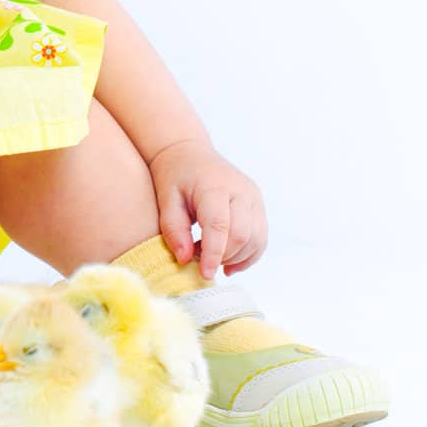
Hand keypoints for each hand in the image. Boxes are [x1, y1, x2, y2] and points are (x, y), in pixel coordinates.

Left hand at [148, 138, 268, 280]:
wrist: (189, 152)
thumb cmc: (174, 175)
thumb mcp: (166, 199)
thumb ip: (173, 229)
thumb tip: (185, 260)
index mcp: (215, 186)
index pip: (220, 225)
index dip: (213, 253)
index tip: (204, 274)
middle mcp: (241, 191)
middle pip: (242, 235)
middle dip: (223, 257)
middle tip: (200, 263)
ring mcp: (254, 197)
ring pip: (257, 239)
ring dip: (236, 258)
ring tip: (211, 258)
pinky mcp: (258, 205)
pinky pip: (261, 237)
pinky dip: (248, 255)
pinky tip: (228, 262)